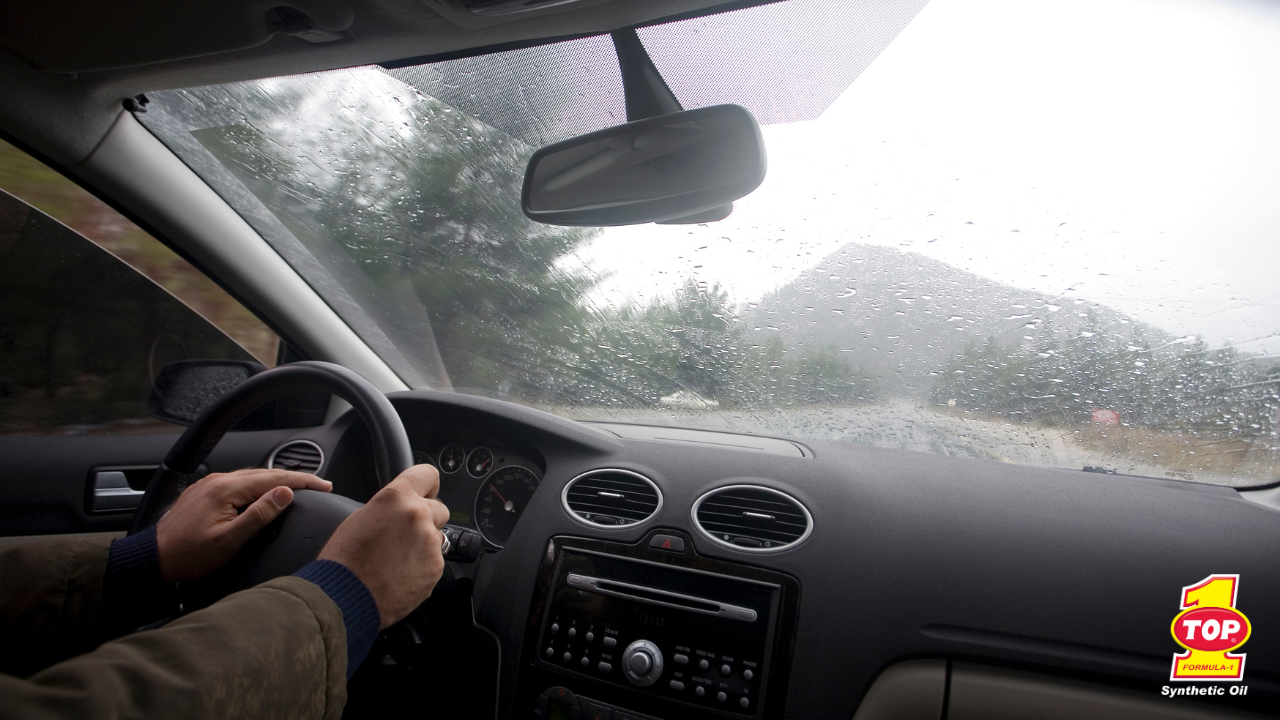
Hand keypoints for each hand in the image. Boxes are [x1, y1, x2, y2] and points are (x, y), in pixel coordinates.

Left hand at [156, 468, 332, 581]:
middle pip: (265, 473)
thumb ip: (260, 515)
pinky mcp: (204, 492)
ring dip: (276, 481)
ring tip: (297, 488)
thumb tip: (285, 493)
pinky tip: (265, 493)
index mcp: (226, 490)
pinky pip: (238, 482)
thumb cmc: (189, 555)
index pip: (275, 478)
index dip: (304, 480)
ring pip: (251, 477)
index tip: (324, 484)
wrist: (154, 559)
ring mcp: (209, 485)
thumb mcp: (230, 540)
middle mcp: (218, 481)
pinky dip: (258, 486)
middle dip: (294, 478)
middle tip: (318, 486)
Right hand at [318, 465, 448, 628]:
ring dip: (423, 543)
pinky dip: (423, 566)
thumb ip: (389, 508)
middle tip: (403, 534)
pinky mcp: (436, 568)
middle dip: (426, 518)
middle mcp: (418, 516)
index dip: (426, 485)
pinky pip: (435, 560)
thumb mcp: (361, 517)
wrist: (343, 598)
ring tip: (397, 559)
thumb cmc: (344, 560)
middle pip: (439, 507)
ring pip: (437, 536)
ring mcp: (430, 543)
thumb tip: (401, 509)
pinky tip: (400, 574)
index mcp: (397, 497)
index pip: (428, 474)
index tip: (426, 492)